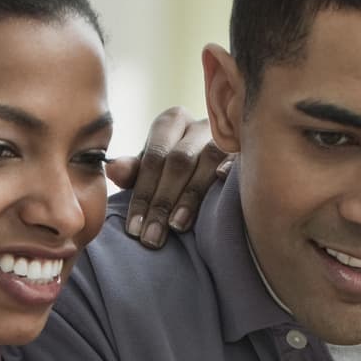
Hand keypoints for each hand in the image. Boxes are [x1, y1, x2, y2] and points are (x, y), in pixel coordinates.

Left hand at [106, 106, 231, 249]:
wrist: (216, 162)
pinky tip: (222, 183)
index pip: (153, 158)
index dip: (142, 195)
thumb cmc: (178, 171)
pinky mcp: (249, 147)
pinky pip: (240, 157)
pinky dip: (230, 169)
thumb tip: (112, 170)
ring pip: (208, 160)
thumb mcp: (153, 171)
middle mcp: (199, 123)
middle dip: (162, 201)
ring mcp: (226, 134)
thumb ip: (134, 172)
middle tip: (151, 238)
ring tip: (177, 225)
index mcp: (171, 122)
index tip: (134, 229)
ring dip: (191, 195)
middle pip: (178, 161)